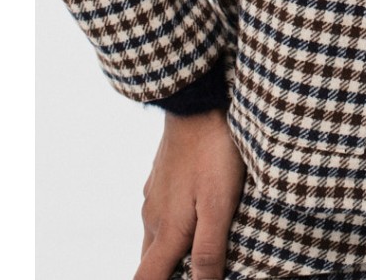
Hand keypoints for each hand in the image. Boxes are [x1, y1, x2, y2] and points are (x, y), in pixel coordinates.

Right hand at [134, 108, 245, 279]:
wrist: (198, 103)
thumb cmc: (213, 153)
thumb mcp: (220, 204)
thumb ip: (208, 249)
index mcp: (166, 231)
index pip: (145, 279)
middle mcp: (153, 217)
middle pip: (149, 262)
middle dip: (162, 273)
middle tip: (187, 269)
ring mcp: (154, 195)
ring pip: (155, 235)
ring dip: (168, 250)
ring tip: (191, 252)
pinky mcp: (161, 176)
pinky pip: (161, 210)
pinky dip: (172, 224)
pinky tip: (192, 214)